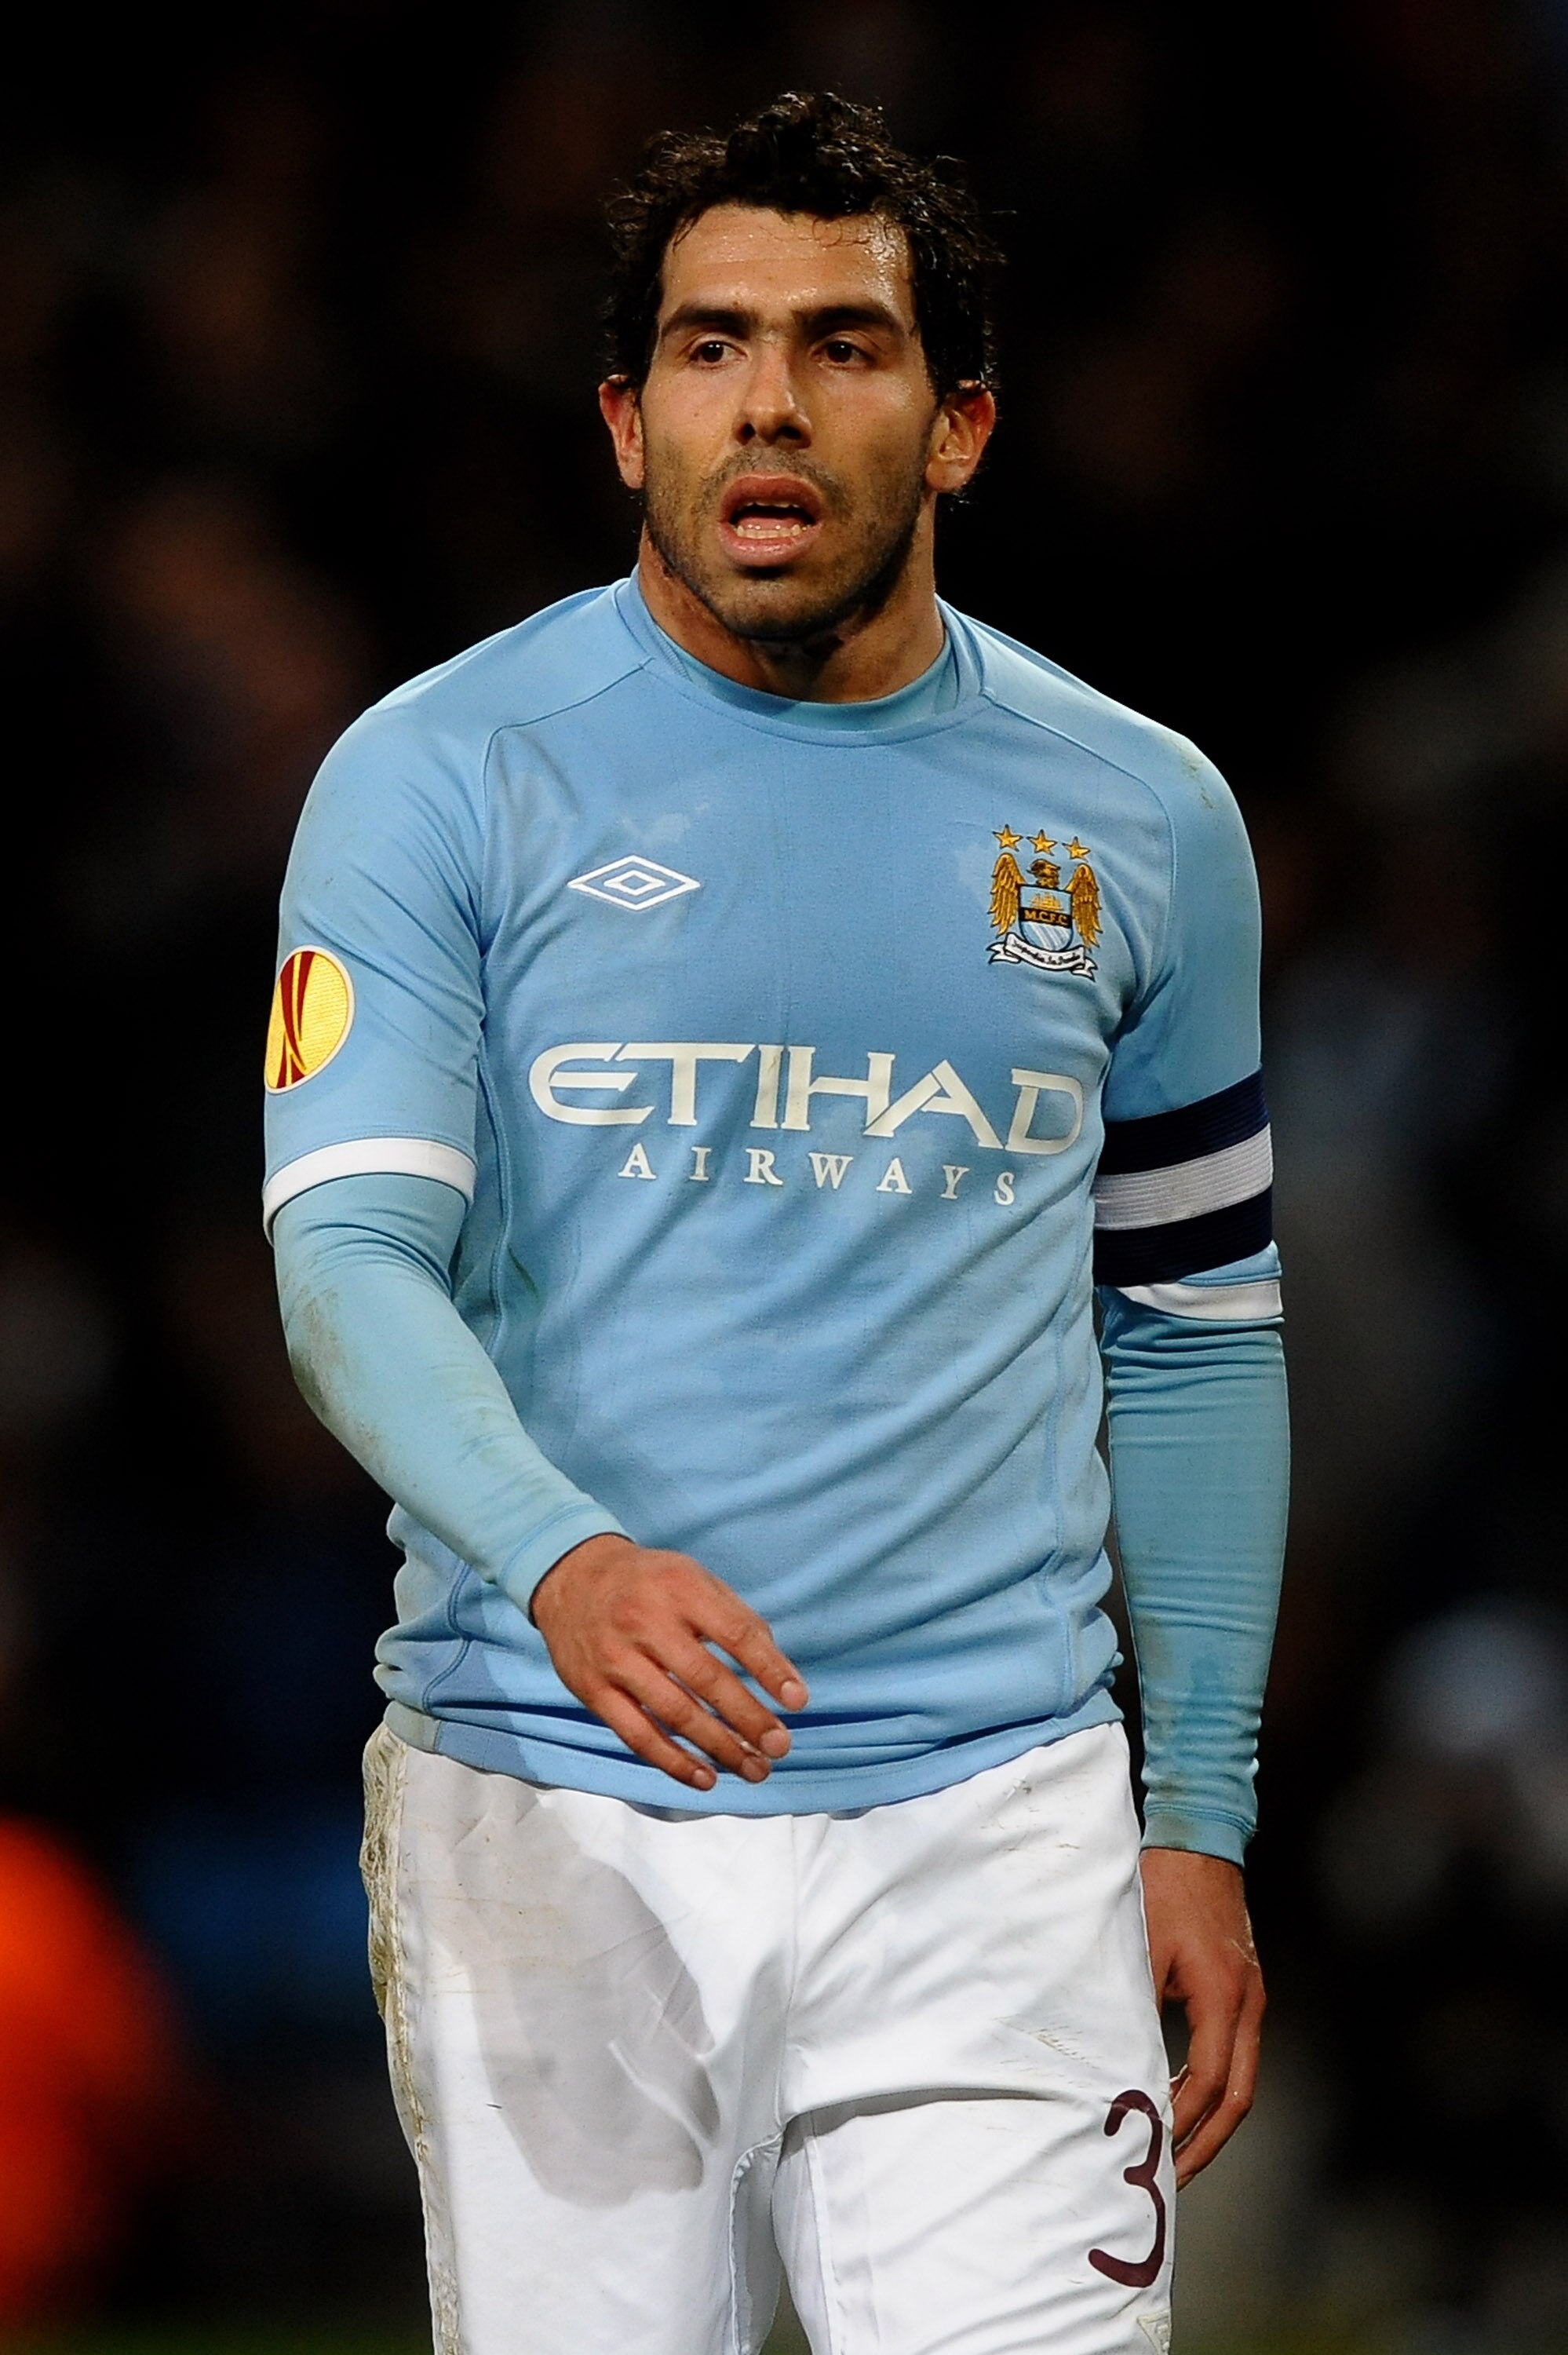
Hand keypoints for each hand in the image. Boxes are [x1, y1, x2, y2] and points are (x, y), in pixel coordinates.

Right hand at [530, 1534, 807, 1792]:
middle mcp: (646, 1621)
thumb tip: (777, 1672)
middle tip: (780, 1747)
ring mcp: (616, 1658)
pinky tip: (706, 1778)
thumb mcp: (693, 1577)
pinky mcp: (593, 1690)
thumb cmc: (649, 1582)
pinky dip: (673, 1762)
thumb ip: (734, 1617)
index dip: (770, 1669)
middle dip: (749, 1719)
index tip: (797, 1701)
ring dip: (720, 1748)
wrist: (573, 1578)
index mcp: (680, 1587)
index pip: (736, 1633)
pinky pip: (637, 1735)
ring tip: (754, 1768)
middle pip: (707, 1680)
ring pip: (675, 1714)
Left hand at [1139, 1847, 1264, 2185]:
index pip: (1209, 2079)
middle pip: (1239, 2095)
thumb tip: (1113, 2066)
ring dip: (1211, 2121)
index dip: (1182, 2121)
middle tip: (1171, 2179)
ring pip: (1241, 2080)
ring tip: (1174, 2153)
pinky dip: (1211, 2087)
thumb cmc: (1163, 1888)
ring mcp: (1252, 1999)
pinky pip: (1234, 2055)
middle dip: (1207, 2142)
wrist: (1200, 1840)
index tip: (1154, 2150)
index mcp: (1225, 1995)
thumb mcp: (1140, 1947)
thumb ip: (1133, 2006)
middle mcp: (1249, 2004)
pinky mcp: (1243, 1992)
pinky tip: (1179, 2101)